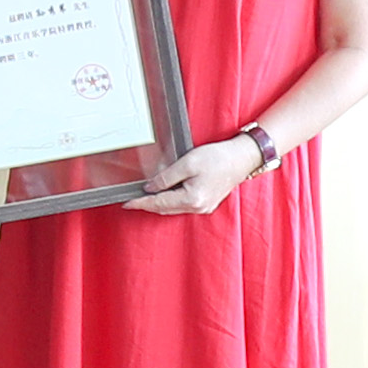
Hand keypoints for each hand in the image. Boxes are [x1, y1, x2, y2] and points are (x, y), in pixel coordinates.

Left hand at [124, 140, 262, 215]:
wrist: (241, 159)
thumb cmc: (217, 158)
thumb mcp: (187, 163)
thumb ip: (167, 177)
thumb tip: (150, 187)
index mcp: (192, 199)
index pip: (159, 202)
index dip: (141, 202)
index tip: (127, 203)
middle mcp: (198, 207)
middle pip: (165, 209)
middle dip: (147, 205)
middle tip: (131, 200)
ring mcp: (203, 207)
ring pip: (173, 209)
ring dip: (158, 204)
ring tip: (143, 198)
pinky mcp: (207, 204)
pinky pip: (183, 206)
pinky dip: (170, 202)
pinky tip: (164, 196)